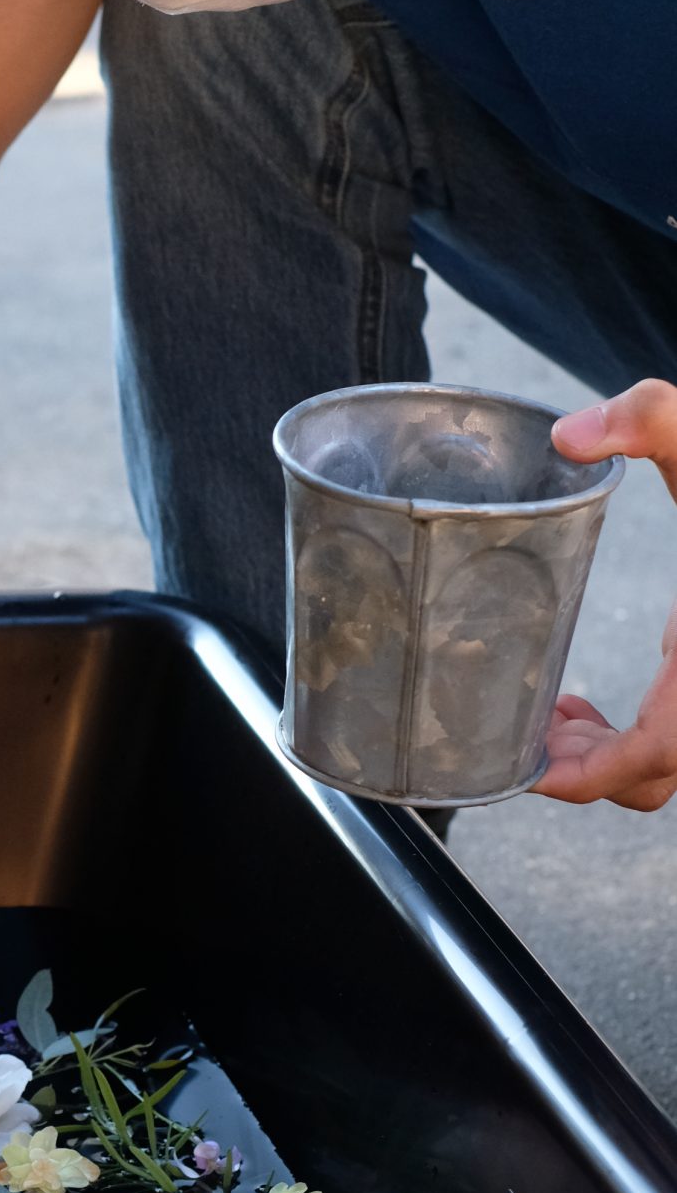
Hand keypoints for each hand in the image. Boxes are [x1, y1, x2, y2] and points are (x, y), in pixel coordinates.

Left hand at [537, 380, 676, 809]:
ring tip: (556, 717)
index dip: (595, 775)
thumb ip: (651, 416)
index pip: (659, 752)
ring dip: (609, 758)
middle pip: (659, 776)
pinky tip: (592, 704)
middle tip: (530, 732)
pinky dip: (635, 739)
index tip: (537, 772)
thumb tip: (569, 435)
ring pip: (673, 766)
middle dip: (588, 770)